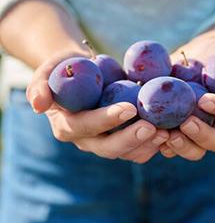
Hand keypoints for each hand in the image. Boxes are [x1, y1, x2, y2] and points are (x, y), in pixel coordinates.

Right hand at [26, 51, 168, 162]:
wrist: (84, 74)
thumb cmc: (66, 70)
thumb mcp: (47, 71)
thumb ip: (39, 86)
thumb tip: (38, 105)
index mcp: (68, 125)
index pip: (86, 126)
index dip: (106, 119)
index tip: (129, 108)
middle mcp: (86, 140)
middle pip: (108, 148)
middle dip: (131, 139)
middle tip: (154, 128)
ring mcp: (105, 142)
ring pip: (126, 153)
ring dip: (147, 145)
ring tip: (167, 132)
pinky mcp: (121, 139)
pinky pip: (138, 149)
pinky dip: (153, 144)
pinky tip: (168, 132)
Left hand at [160, 24, 214, 160]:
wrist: (200, 57)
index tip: (205, 99)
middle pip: (214, 141)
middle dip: (201, 135)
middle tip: (186, 123)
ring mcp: (194, 129)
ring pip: (193, 148)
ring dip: (181, 145)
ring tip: (166, 135)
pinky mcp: (175, 128)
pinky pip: (170, 144)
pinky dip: (161, 143)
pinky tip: (152, 135)